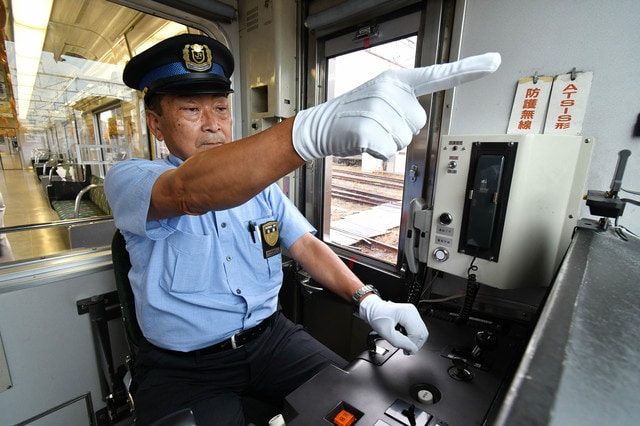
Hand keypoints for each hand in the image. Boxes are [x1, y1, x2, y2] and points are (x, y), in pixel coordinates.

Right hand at [292, 52, 500, 160]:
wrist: (320, 125)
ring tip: (368, 131)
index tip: (494, 62)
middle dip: (401, 130)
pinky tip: (363, 142)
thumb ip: (403, 104)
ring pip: (404, 140)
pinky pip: (388, 151)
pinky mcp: (369, 130)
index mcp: (396, 81)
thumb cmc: (353, 115)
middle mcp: (390, 90)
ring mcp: (379, 109)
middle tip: (378, 124)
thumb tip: (417, 121)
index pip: (437, 74)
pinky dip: (376, 153)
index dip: (467, 70)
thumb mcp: (379, 99)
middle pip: (419, 123)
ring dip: (388, 142)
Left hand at [359, 294, 427, 354]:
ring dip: (415, 341)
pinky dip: (413, 336)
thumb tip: (412, 349)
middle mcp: (412, 311)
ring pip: (422, 332)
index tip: (406, 351)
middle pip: (422, 333)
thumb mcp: (385, 333)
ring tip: (405, 345)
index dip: (412, 345)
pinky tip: (406, 338)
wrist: (373, 310)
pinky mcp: (412, 315)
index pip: (417, 334)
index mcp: (406, 313)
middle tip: (406, 350)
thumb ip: (399, 342)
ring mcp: (413, 312)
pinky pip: (418, 329)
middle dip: (415, 344)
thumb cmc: (377, 317)